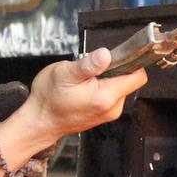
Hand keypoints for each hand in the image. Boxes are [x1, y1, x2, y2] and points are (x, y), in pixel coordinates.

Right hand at [21, 48, 147, 140]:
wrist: (39, 122)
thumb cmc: (48, 99)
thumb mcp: (64, 74)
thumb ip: (88, 65)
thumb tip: (106, 54)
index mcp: (106, 97)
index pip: (137, 76)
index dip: (130, 61)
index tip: (116, 55)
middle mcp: (112, 108)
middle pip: (129, 80)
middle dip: (114, 69)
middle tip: (90, 70)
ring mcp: (108, 113)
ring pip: (119, 87)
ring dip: (106, 79)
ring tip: (84, 81)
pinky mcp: (103, 114)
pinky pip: (111, 95)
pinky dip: (101, 88)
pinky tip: (84, 89)